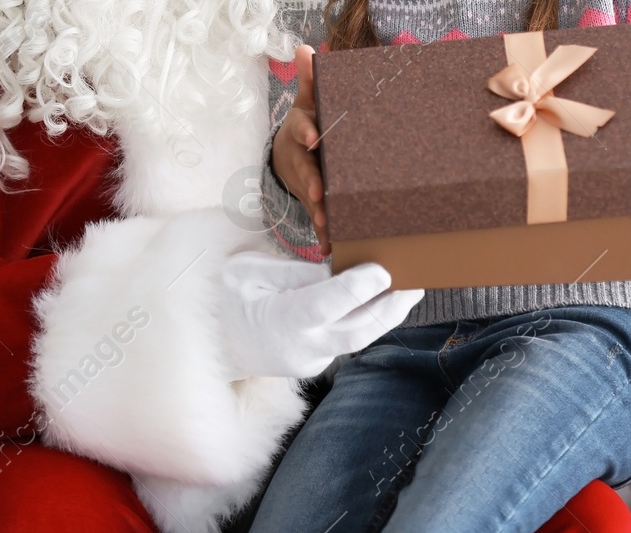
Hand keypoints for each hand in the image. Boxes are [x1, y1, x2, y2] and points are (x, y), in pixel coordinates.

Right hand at [216, 252, 423, 379]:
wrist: (213, 342)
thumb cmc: (229, 297)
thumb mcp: (251, 272)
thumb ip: (297, 274)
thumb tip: (340, 269)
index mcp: (278, 320)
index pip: (325, 305)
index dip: (357, 288)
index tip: (384, 270)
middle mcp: (300, 347)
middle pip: (357, 331)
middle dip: (392, 307)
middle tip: (417, 280)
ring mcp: (311, 360)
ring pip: (358, 338)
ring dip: (387, 314)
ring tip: (412, 287)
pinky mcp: (318, 361)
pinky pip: (348, 339)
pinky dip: (367, 318)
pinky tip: (384, 298)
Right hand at [273, 44, 329, 253]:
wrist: (294, 152)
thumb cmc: (312, 120)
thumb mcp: (311, 100)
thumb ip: (310, 78)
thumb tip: (302, 47)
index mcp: (302, 130)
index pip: (302, 129)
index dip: (307, 133)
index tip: (316, 138)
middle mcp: (301, 158)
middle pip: (304, 169)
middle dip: (310, 181)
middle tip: (317, 191)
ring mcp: (305, 181)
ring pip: (310, 197)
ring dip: (317, 211)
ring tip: (326, 223)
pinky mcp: (314, 201)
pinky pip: (319, 218)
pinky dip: (324, 234)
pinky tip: (330, 248)